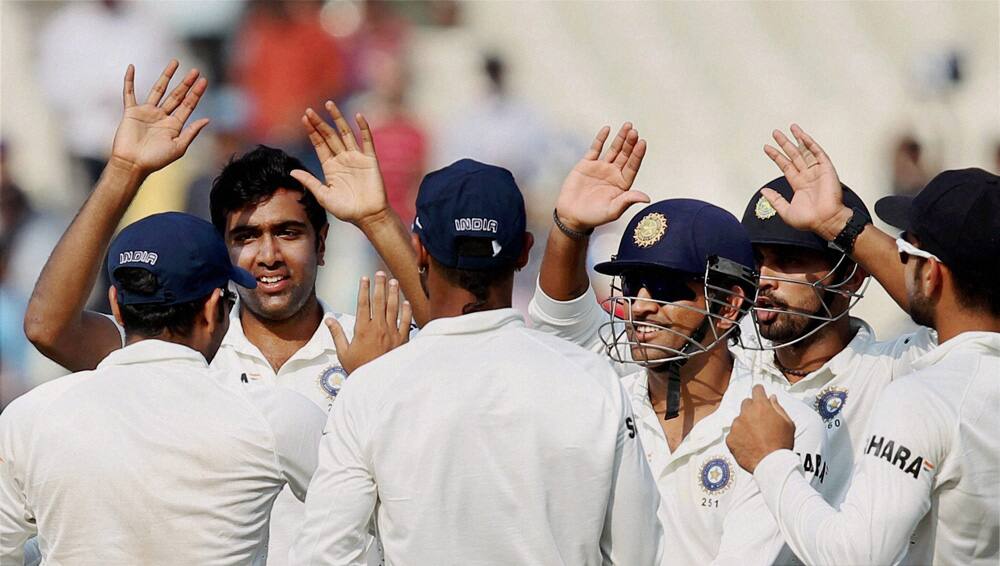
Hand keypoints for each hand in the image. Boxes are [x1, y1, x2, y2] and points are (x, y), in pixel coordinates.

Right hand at [110, 60, 209, 175]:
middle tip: (195, 70)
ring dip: (166, 76)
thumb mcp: (179, 147)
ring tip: (175, 63)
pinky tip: (132, 67)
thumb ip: (192, 132)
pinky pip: (129, 93)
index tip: (204, 80)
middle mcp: (162, 117)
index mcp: (174, 125)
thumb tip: (207, 119)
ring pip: (158, 90)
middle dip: (186, 83)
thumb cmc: (156, 160)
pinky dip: (129, 80)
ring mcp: (147, 113)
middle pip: (177, 96)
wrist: (132, 164)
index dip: (196, 93)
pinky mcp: (132, 112)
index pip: (188, 105)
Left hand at [290, 101, 388, 226]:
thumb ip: (310, 182)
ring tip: (329, 104)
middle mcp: (342, 159)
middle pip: (329, 136)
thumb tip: (292, 172)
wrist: (368, 216)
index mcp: (330, 167)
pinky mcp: (370, 160)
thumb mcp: (324, 196)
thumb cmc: (347, 210)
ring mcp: (356, 158)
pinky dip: (363, 128)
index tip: (304, 118)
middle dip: (319, 123)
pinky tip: (358, 116)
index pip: (319, 144)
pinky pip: (367, 141)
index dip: (312, 131)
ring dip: (338, 119)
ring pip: (346, 133)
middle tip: (309, 110)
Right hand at [327, 272, 412, 373]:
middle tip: (381, 273)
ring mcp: (392, 333)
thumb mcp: (343, 353)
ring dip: (393, 293)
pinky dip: (406, 311)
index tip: (365, 278)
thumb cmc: (359, 369)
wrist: (377, 384)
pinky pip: (406, 322)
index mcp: (363, 330)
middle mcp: (378, 328)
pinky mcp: (403, 340)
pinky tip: (406, 302)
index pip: (363, 304)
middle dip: (380, 285)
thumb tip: (329, 319)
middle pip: (379, 301)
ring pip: (393, 308)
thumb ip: (337, 334)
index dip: (364, 289)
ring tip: (393, 282)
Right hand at [554, 122, 649, 231]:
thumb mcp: (613, 210)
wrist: (571, 216)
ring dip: (620, 138)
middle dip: (630, 143)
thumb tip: (647, 198)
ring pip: (613, 149)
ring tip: (628, 126)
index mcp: (622, 184)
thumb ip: (628, 201)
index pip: (632, 166)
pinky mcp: (586, 164)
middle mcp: (613, 174)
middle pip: (625, 155)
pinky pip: (595, 149)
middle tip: (634, 131)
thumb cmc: (593, 216)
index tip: (642, 143)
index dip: (637, 154)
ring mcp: (600, 168)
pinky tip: (607, 129)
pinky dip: (601, 139)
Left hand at [726, 385, 795, 472]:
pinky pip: (734, 434)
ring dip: (745, 424)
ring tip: (756, 437)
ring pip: (739, 419)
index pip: (757, 390)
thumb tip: (772, 398)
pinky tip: (749, 445)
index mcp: (761, 407)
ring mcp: (736, 425)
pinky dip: (739, 437)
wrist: (772, 464)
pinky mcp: (730, 438)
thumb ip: (778, 408)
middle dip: (752, 409)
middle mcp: (746, 413)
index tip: (759, 392)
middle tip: (760, 421)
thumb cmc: (782, 444)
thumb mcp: (788, 423)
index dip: (759, 391)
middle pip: (746, 403)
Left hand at [761, 124, 852, 240]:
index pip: (786, 166)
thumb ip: (775, 200)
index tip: (768, 148)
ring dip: (798, 139)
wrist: (826, 221)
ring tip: (790, 128)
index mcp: (799, 184)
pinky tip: (803, 136)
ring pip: (805, 151)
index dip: (777, 156)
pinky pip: (818, 153)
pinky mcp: (826, 169)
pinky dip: (810, 144)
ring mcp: (817, 171)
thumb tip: (764, 192)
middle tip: (776, 133)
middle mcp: (808, 176)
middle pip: (794, 155)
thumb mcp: (785, 211)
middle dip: (785, 144)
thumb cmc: (810, 220)